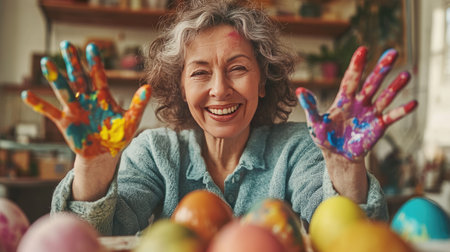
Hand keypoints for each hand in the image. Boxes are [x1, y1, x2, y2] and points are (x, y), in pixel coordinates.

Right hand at [22, 41, 150, 156]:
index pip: (98, 75)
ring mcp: (75, 109)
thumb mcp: (131, 120)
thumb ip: (138, 104)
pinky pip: (50, 112)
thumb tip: (149, 87)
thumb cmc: (119, 136)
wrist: (105, 155)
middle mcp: (87, 99)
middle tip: (66, 44)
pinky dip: (39, 104)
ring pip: (64, 90)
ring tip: (47, 63)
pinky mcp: (65, 122)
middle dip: (73, 62)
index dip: (95, 62)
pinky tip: (27, 95)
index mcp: (103, 97)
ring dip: (55, 77)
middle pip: (78, 77)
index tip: (92, 46)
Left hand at [297, 46, 416, 160]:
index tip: (363, 49)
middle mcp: (360, 102)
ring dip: (395, 86)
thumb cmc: (325, 137)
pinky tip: (414, 103)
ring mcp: (370, 113)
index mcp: (344, 99)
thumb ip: (310, 106)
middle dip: (381, 68)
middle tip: (392, 52)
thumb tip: (299, 90)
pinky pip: (392, 117)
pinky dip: (402, 111)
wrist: (337, 155)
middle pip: (372, 82)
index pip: (351, 78)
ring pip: (385, 97)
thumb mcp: (314, 123)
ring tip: (406, 74)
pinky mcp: (378, 126)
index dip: (357, 65)